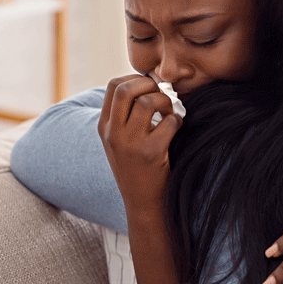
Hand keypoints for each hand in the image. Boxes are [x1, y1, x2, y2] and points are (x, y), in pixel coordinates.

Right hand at [97, 74, 182, 216]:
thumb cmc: (136, 168)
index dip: (136, 79)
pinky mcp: (151, 153)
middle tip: (161, 95)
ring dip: (166, 102)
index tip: (150, 87)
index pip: (114, 86)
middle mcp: (113, 133)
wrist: (142, 203)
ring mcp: (131, 144)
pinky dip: (178, 120)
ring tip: (170, 112)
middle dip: (149, 85)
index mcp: (104, 127)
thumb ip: (125, 116)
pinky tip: (177, 128)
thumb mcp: (119, 142)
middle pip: (127, 89)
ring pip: (149, 102)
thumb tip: (148, 84)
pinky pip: (169, 122)